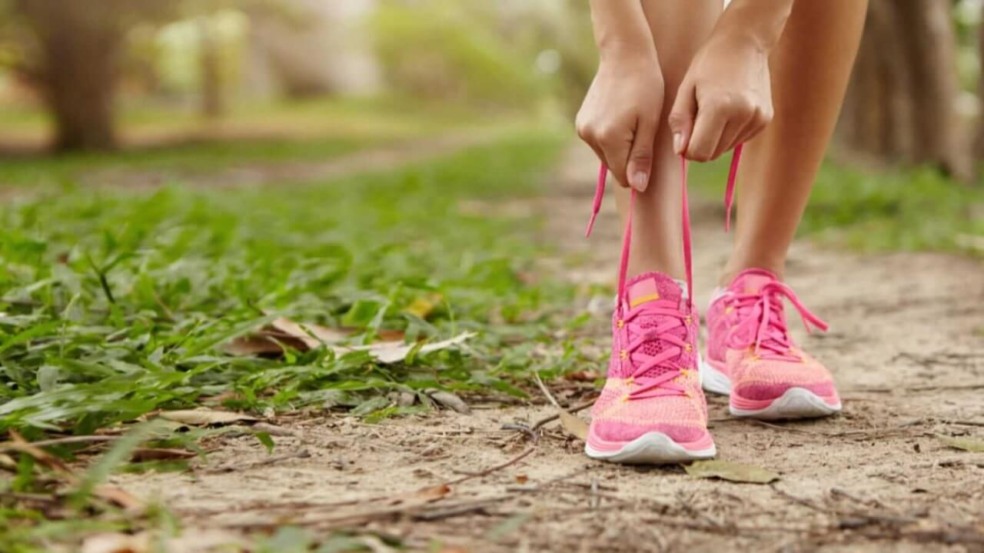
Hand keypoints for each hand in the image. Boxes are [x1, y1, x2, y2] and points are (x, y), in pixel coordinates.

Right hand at [576, 56, 663, 190]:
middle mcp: (590, 136)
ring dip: (620, 148)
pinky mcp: (581, 122)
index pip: (623, 176)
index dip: (639, 171)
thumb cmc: (646, 86)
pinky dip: (611, 138)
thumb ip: (641, 156)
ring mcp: (582, 129)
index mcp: (608, 138)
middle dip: (629, 158)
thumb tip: (637, 187)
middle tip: (642, 131)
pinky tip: (620, 117)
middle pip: (614, 167)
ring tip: (632, 121)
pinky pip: (599, 143)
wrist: (624, 55)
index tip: (650, 153)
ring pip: (606, 156)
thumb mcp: (649, 122)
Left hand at [669, 35, 772, 161]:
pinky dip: (730, 132)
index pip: (699, 153)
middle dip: (701, 144)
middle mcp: (743, 115)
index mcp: (719, 107)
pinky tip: (730, 109)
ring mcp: (757, 118)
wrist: (745, 42)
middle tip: (698, 117)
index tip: (685, 134)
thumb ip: (680, 121)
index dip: (687, 149)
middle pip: (713, 154)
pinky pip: (739, 140)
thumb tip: (681, 151)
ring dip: (716, 138)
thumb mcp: (686, 88)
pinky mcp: (765, 119)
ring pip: (726, 149)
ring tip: (715, 110)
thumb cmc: (709, 63)